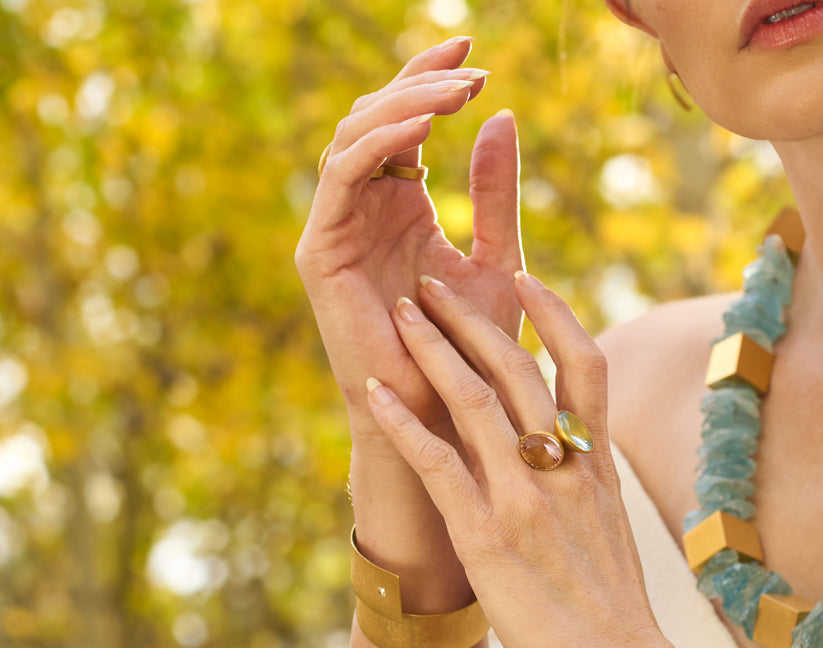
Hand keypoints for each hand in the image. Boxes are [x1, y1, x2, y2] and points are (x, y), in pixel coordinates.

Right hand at [294, 35, 523, 438]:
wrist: (444, 420)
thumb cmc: (473, 355)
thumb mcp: (496, 259)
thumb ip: (496, 193)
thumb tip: (502, 116)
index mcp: (401, 205)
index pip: (407, 122)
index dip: (432, 79)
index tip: (477, 52)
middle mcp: (364, 209)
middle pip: (378, 117)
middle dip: (422, 80)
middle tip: (472, 65)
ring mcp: (337, 227)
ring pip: (355, 136)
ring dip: (406, 103)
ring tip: (459, 90)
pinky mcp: (320, 250)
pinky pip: (342, 176)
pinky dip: (379, 141)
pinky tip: (424, 123)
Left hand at [361, 272, 665, 647]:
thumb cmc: (621, 626)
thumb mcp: (617, 542)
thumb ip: (588, 497)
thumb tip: (566, 477)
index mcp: (598, 471)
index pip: (584, 369)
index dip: (555, 316)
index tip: (526, 278)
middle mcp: (563, 472)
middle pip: (520, 369)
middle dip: (473, 318)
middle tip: (434, 283)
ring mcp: (525, 501)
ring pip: (476, 402)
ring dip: (433, 350)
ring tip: (401, 312)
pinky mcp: (487, 537)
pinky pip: (438, 464)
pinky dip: (403, 422)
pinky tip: (373, 393)